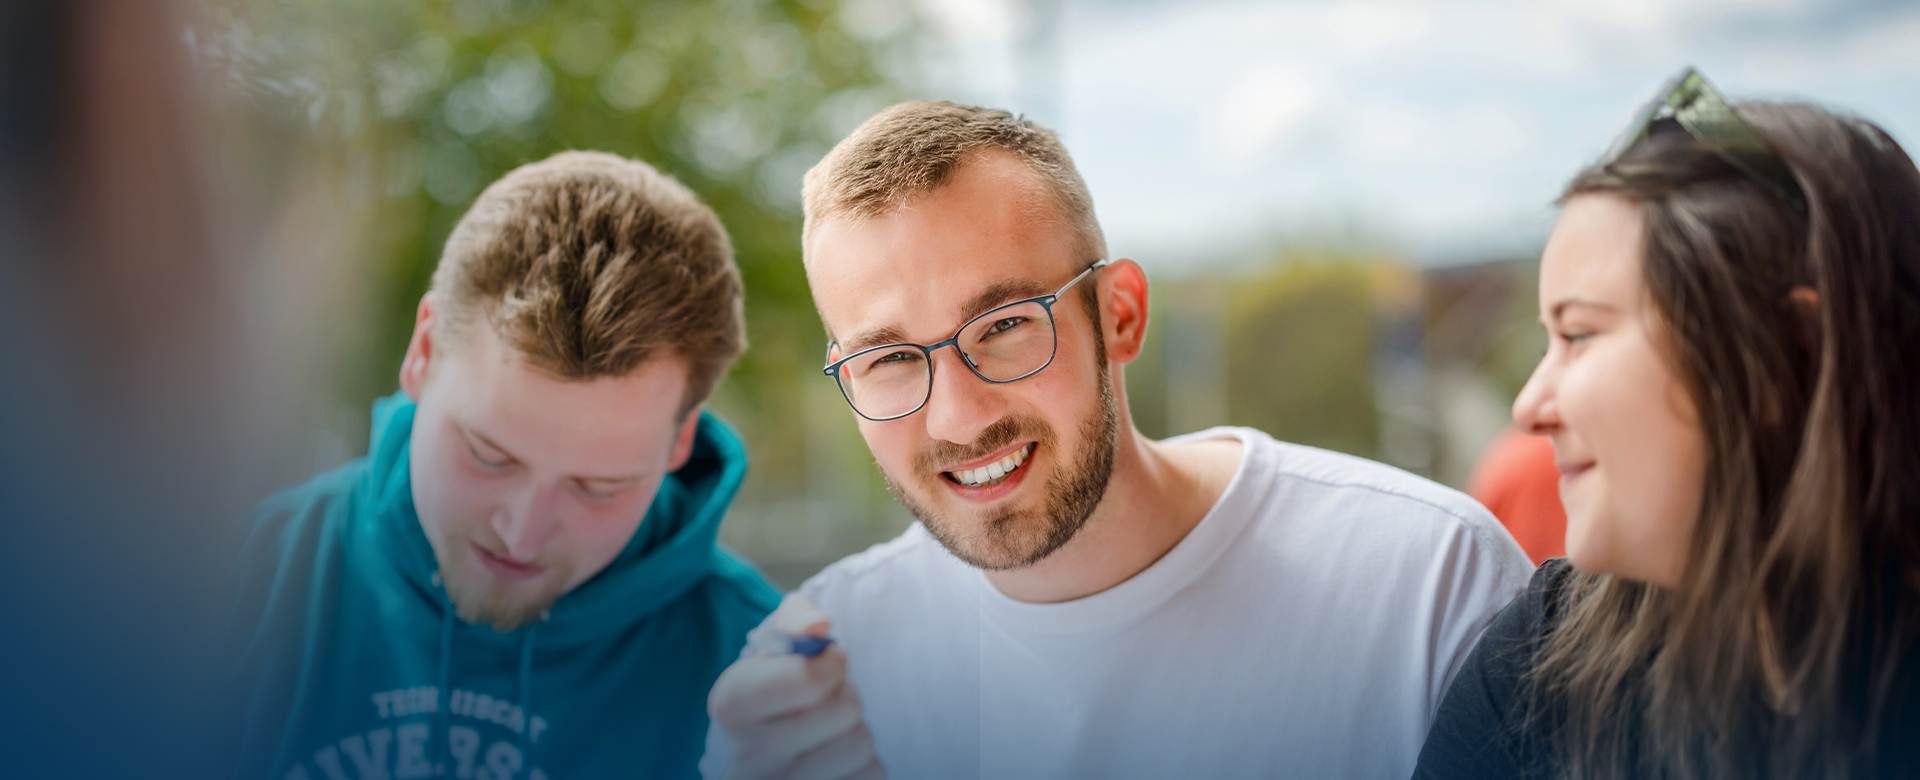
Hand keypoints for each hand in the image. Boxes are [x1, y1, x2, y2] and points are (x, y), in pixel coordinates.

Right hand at [711, 595, 883, 779]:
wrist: (770, 759)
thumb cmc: (780, 691)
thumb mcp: (777, 648)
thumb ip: (797, 620)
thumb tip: (818, 626)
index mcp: (732, 704)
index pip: (807, 680)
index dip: (832, 665)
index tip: (828, 664)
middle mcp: (749, 756)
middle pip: (844, 711)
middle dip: (846, 696)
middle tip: (826, 700)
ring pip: (860, 746)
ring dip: (856, 730)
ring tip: (830, 731)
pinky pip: (871, 776)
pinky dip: (864, 764)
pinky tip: (835, 761)